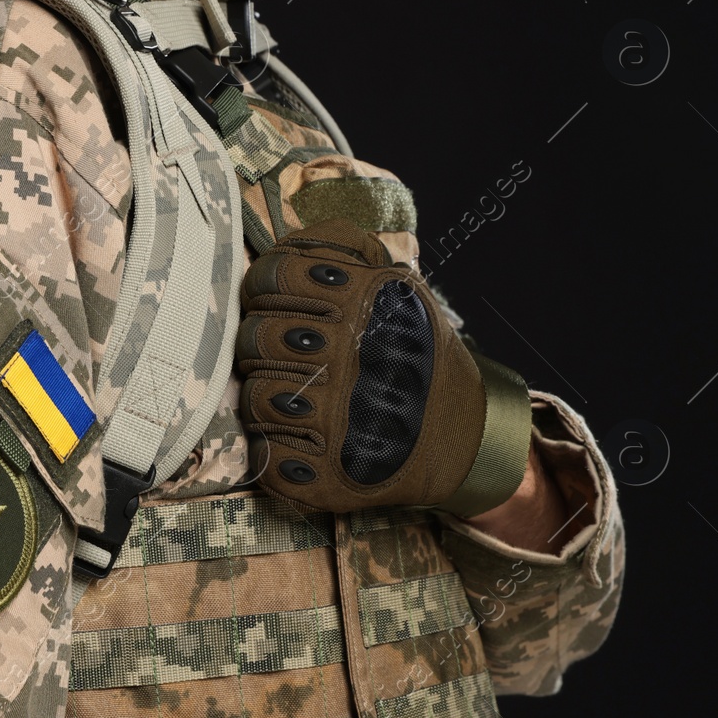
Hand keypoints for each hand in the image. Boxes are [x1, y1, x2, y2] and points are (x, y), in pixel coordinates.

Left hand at [236, 218, 533, 516]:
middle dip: (262, 345)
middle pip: (253, 337)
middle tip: (291, 356)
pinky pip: (266, 456)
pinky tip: (303, 440)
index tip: (278, 305)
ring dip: (269, 398)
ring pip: (255, 397)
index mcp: (360, 300)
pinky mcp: (326, 477)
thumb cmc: (413, 353)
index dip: (263, 289)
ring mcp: (335, 419)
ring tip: (300, 396)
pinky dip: (276, 450)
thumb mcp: (395, 284)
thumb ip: (341, 251)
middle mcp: (347, 354)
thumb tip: (285, 241)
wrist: (463, 434)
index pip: (269, 277)